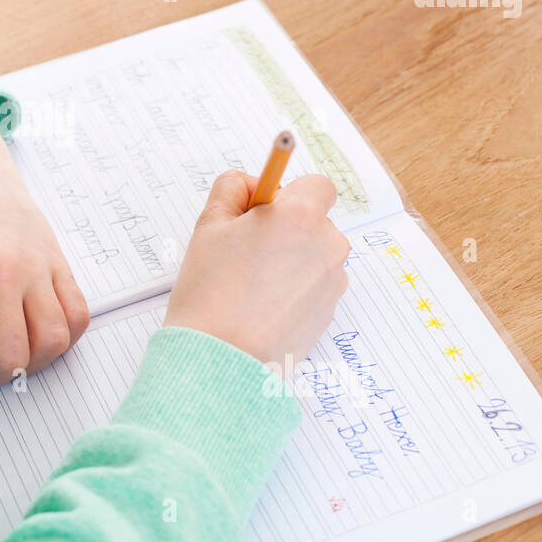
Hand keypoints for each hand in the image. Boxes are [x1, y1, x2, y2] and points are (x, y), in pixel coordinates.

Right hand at [164, 170, 349, 372]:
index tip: (264, 209)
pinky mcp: (329, 312)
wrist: (221, 357)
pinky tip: (262, 306)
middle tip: (247, 250)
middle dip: (288, 229)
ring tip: (251, 284)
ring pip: (315, 255)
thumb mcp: (209, 225)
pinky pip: (315, 287)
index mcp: (300, 216)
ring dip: (292, 260)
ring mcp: (333, 282)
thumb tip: (251, 186)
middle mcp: (327, 245)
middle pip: (316, 221)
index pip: (317, 185)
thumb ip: (231, 190)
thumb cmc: (212, 292)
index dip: (288, 194)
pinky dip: (294, 290)